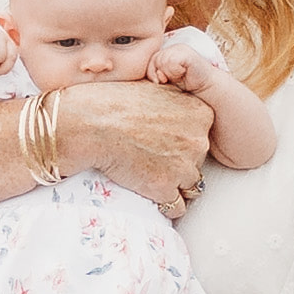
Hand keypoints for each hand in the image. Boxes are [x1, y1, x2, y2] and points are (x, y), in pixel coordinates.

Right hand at [46, 74, 218, 211]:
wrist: (91, 125)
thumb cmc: (115, 101)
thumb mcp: (155, 86)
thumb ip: (175, 95)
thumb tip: (176, 97)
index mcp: (201, 112)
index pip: (203, 132)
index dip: (184, 137)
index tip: (165, 137)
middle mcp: (199, 140)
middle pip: (198, 158)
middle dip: (180, 160)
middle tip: (153, 155)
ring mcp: (185, 167)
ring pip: (190, 184)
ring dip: (174, 183)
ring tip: (151, 175)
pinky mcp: (165, 188)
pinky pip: (177, 206)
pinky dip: (166, 204)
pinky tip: (150, 193)